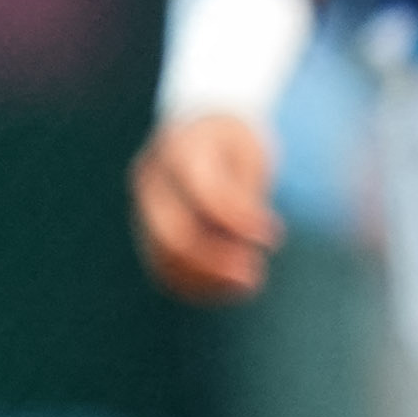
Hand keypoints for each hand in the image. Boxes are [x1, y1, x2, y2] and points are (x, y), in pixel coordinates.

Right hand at [131, 112, 283, 304]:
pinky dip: (194, 284)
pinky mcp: (146, 228)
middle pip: (174, 235)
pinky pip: (163, 267)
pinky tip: (229, 288)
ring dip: (206, 280)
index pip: (205, 195)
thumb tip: (251, 238)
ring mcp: (142, 206)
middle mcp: (151, 179)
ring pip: (164, 257)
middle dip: (216, 262)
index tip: (274, 237)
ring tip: (249, 284)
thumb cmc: (232, 142)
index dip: (240, 222)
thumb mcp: (248, 154)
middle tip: (255, 275)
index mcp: (178, 149)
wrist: (197, 128)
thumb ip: (245, 195)